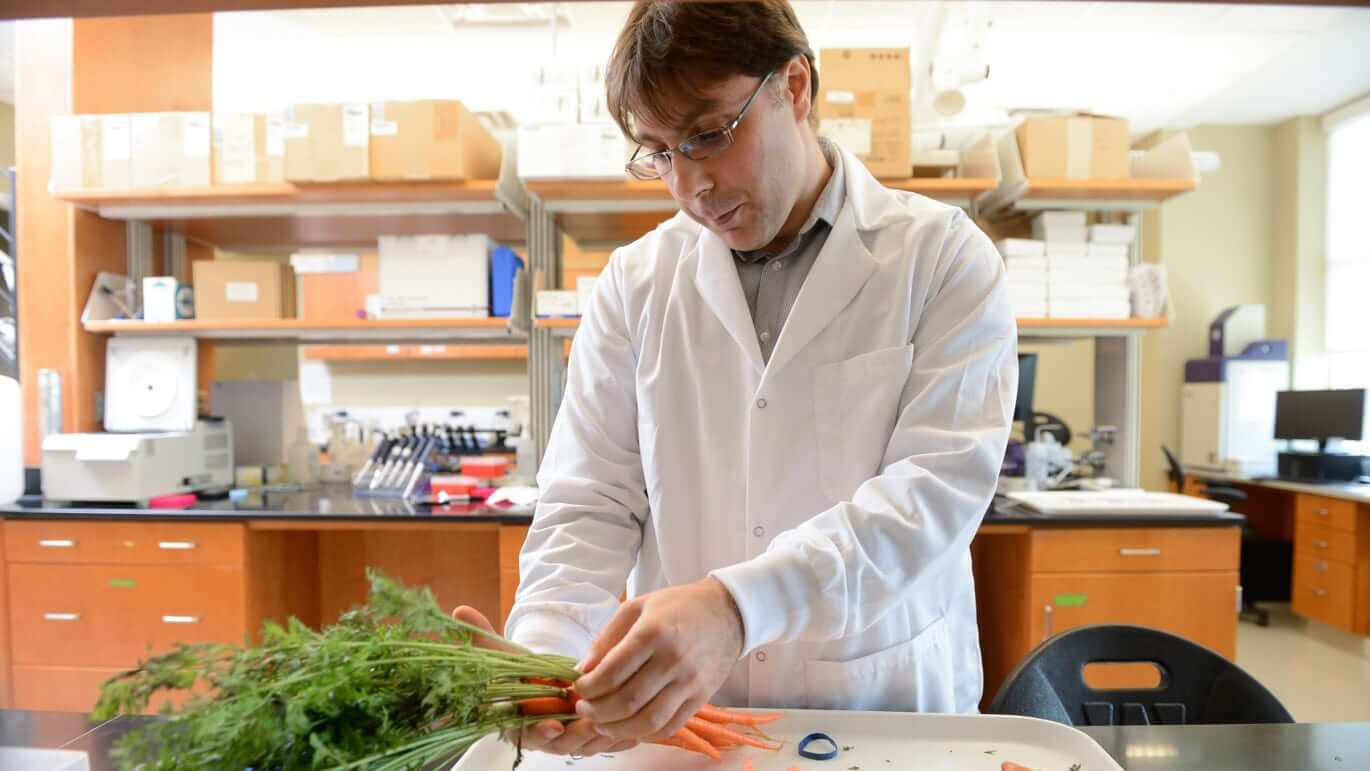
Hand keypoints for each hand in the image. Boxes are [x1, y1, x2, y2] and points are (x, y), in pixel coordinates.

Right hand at [451, 606, 637, 756]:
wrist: (547, 682)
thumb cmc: (525, 672)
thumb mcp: (504, 655)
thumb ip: (485, 638)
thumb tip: (460, 611)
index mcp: (519, 721)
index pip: (524, 736)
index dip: (538, 734)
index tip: (553, 725)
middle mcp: (543, 735)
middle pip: (561, 746)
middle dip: (577, 736)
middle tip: (591, 721)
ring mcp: (568, 740)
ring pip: (586, 746)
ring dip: (601, 737)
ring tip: (615, 720)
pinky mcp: (590, 739)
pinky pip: (607, 745)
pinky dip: (619, 739)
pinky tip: (632, 728)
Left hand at [573, 577, 743, 742]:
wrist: (727, 612)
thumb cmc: (678, 606)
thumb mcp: (637, 607)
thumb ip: (607, 638)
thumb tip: (583, 668)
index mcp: (653, 632)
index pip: (612, 672)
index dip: (588, 687)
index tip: (578, 688)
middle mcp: (673, 659)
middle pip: (627, 701)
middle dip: (597, 711)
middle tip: (584, 709)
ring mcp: (690, 681)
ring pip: (648, 720)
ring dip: (618, 729)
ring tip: (602, 724)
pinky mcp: (702, 697)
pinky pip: (671, 726)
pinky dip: (646, 733)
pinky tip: (631, 726)